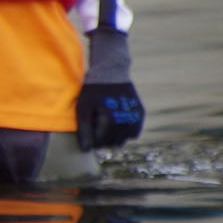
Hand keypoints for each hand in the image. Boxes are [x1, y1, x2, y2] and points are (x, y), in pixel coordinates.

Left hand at [76, 28, 143, 150]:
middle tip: (94, 125)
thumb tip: (86, 150)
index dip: (90, 139)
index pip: (99, 144)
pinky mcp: (140, 115)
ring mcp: (135, 119)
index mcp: (110, 121)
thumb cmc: (93, 90)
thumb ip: (84, 130)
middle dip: (101, 139)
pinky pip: (133, 133)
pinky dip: (124, 131)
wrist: (112, 72)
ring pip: (123, 140)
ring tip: (104, 123)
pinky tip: (116, 122)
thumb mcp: (83, 108)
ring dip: (113, 137)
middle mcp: (126, 122)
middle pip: (111, 143)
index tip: (86, 130)